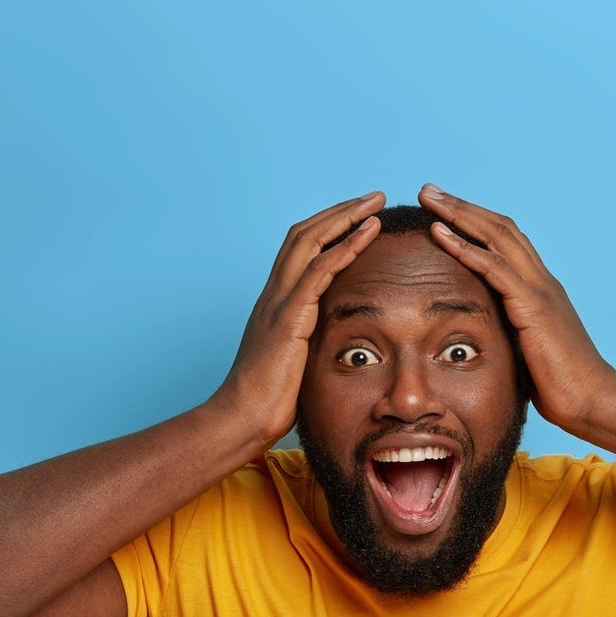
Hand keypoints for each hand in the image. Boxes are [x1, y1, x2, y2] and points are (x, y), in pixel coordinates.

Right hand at [211, 191, 386, 447]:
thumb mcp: (295, 365)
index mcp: (276, 303)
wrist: (240, 419)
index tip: (359, 217)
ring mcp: (278, 302)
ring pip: (309, 241)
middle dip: (340, 211)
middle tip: (372, 197)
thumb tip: (333, 349)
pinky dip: (344, 247)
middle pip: (304, 234)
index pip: (300, 250)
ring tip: (375, 205)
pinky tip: (367, 233)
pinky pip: (318, 270)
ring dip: (345, 218)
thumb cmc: (267, 402)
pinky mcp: (287, 317)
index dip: (329, 229)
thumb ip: (310, 347)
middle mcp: (274, 294)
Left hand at [418, 185, 615, 435]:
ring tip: (430, 199)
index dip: (477, 223)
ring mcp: (539, 291)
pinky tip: (439, 233)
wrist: (594, 402)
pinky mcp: (533, 308)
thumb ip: (512, 339)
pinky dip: (465, 247)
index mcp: (541, 291)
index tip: (446, 212)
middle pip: (500, 228)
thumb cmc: (563, 389)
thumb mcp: (530, 355)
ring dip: (459, 215)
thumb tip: (488, 345)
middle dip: (463, 207)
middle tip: (431, 191)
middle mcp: (542, 281)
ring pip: (496, 236)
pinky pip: (494, 267)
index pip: (508, 243)